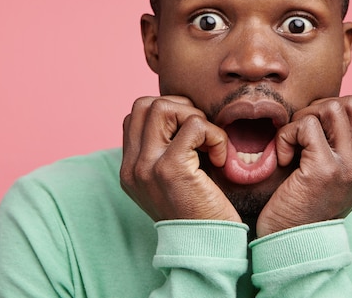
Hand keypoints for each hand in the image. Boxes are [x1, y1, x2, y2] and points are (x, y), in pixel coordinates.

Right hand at [121, 96, 240, 222]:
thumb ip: (166, 149)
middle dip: (181, 108)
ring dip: (196, 118)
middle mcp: (133, 166)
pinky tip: (220, 158)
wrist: (207, 247)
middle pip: (145, 104)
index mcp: (131, 168)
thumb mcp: (173, 178)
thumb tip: (183, 111)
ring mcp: (147, 166)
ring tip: (209, 144)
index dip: (168, 113)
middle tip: (201, 135)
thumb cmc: (201, 209)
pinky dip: (214, 135)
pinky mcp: (170, 169)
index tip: (191, 135)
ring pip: (163, 107)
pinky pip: (194, 125)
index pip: (136, 115)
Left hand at [256, 95, 351, 236]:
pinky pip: (305, 125)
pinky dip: (286, 136)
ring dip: (302, 120)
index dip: (335, 113)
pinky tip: (283, 159)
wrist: (290, 244)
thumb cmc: (301, 206)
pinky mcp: (325, 169)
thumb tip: (326, 108)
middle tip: (301, 136)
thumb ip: (340, 147)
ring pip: (331, 108)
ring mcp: (350, 167)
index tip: (314, 134)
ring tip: (293, 145)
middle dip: (319, 110)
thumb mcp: (331, 176)